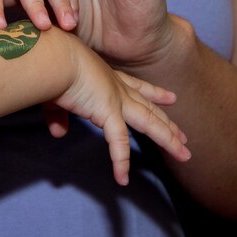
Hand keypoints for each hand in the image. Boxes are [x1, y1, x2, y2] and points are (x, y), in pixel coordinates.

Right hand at [57, 34, 189, 184]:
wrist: (54, 57)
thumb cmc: (51, 66)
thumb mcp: (56, 93)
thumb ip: (58, 115)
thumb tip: (59, 133)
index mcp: (106, 77)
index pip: (137, 87)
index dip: (154, 93)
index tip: (171, 97)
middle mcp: (116, 87)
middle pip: (149, 109)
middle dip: (167, 122)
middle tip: (184, 135)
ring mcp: (116, 99)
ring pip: (150, 123)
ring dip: (168, 139)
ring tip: (185, 154)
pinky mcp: (108, 112)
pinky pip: (118, 143)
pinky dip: (120, 162)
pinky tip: (122, 179)